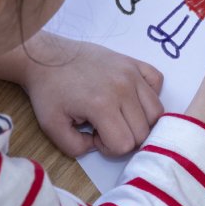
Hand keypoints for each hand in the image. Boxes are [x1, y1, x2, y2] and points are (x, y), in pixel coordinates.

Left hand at [13, 33, 164, 156]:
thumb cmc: (49, 92)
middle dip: (124, 137)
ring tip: (118, 114)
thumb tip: (98, 144)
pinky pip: (157, 82)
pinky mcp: (134, 62)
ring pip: (156, 111)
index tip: (93, 135)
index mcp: (101, 105)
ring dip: (139, 120)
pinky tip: (130, 98)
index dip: (109, 147)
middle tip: (102, 126)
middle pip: (143, 132)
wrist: (47, 58)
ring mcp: (132, 73)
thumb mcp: (52, 127)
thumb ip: (75, 148)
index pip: (125, 145)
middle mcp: (123, 88)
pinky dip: (149, 95)